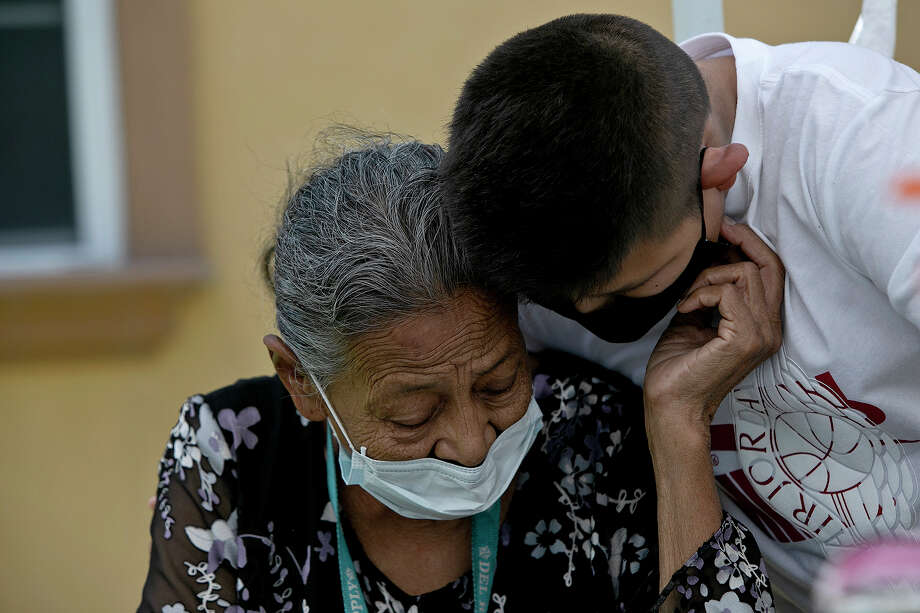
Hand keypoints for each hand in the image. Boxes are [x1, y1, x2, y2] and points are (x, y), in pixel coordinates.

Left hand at [643, 220, 783, 435]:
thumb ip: (708, 292)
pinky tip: (685, 309)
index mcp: (763, 325)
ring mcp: (762, 335)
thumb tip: (709, 258)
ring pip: (746, 274)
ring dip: (709, 277)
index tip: (724, 227)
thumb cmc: (678, 367)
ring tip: (688, 297)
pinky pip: (728, 293)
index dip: (752, 243)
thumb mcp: (694, 318)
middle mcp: (770, 329)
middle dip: (740, 242)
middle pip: (770, 265)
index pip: (773, 271)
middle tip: (714, 234)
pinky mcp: (745, 340)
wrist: (670, 404)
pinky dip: (702, 293)